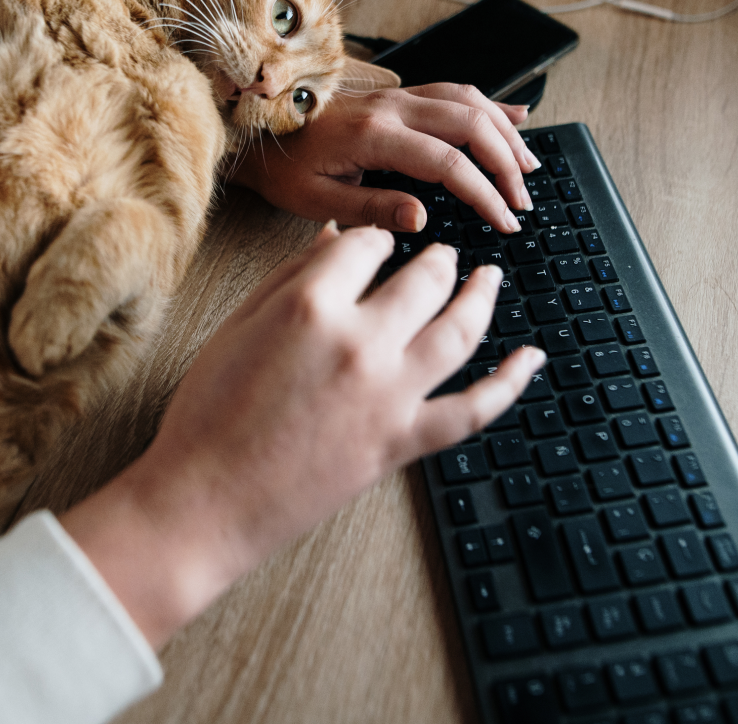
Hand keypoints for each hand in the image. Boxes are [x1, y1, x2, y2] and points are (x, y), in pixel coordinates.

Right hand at [60, 224, 545, 647]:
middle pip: (424, 277)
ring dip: (482, 295)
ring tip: (488, 277)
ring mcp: (389, 395)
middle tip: (440, 255)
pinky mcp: (402, 443)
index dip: (372, 240)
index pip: (367, 244)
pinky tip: (532, 358)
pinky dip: (511, 383)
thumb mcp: (238, 326)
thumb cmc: (207, 414)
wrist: (205, 501)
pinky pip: (474, 410)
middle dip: (435, 258)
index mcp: (310, 305)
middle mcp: (360, 343)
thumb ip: (290, 275)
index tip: (372, 247)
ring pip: (460, 329)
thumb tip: (334, 237)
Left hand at [228, 84, 540, 234]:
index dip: (484, 192)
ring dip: (504, 133)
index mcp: (374, 134)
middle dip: (505, 163)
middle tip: (523, 201)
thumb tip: (422, 220)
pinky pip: (454, 90)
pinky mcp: (396, 95)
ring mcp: (395, 95)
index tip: (504, 220)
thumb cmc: (282, 168)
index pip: (448, 162)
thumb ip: (370, 209)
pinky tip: (517, 116)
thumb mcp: (316, 201)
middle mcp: (391, 106)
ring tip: (529, 167)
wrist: (254, 131)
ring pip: (468, 102)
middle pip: (470, 124)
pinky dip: (490, 104)